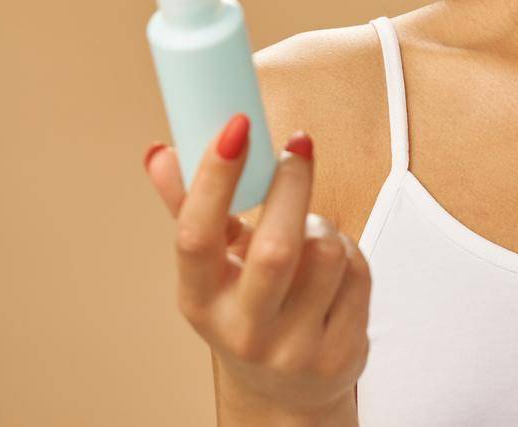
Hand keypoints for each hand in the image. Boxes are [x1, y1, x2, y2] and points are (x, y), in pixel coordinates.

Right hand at [142, 115, 370, 416]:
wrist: (288, 391)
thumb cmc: (247, 310)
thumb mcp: (213, 271)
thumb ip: (190, 209)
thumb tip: (159, 152)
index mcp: (199, 301)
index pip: (197, 235)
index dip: (216, 177)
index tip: (237, 126)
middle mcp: (243, 330)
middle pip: (276, 247)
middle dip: (292, 184)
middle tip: (298, 145)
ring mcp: (294, 348)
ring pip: (327, 252)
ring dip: (325, 226)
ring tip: (311, 236)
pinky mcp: (340, 353)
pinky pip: (358, 273)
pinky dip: (350, 257)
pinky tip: (333, 272)